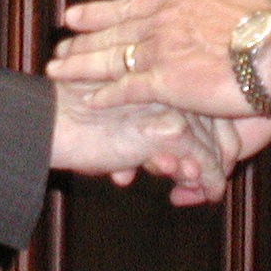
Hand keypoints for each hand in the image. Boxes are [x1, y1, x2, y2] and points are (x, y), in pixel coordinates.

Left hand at [49, 0, 270, 118]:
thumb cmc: (270, 26)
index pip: (129, 5)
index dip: (98, 12)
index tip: (73, 15)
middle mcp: (164, 20)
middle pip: (113, 31)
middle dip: (82, 40)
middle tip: (58, 47)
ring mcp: (162, 50)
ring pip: (111, 58)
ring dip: (81, 65)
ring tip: (57, 69)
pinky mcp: (167, 80)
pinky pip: (128, 88)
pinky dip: (106, 94)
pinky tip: (88, 98)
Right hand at [50, 80, 237, 203]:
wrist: (50, 122)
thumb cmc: (72, 121)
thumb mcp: (112, 122)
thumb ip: (129, 137)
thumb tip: (130, 172)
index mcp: (162, 74)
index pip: (205, 102)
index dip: (214, 134)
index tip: (212, 159)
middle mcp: (173, 86)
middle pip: (218, 123)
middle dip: (220, 157)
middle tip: (212, 183)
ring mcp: (173, 107)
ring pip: (213, 144)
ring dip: (212, 175)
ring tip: (208, 194)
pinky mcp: (168, 132)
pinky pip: (202, 162)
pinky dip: (207, 183)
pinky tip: (207, 196)